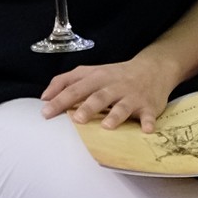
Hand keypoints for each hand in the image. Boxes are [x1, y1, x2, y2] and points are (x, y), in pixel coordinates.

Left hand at [41, 53, 181, 131]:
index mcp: (98, 78)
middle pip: (99, 96)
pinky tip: (146, 129)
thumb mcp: (90, 72)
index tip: (46, 113)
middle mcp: (114, 86)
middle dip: (88, 107)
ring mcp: (132, 96)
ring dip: (115, 115)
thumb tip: (44, 97)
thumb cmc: (115, 75)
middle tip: (77, 120)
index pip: (76, 88)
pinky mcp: (148, 106)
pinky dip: (148, 122)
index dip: (61, 100)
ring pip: (123, 105)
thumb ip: (66, 81)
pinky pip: (149, 115)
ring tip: (106, 126)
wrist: (153, 68)